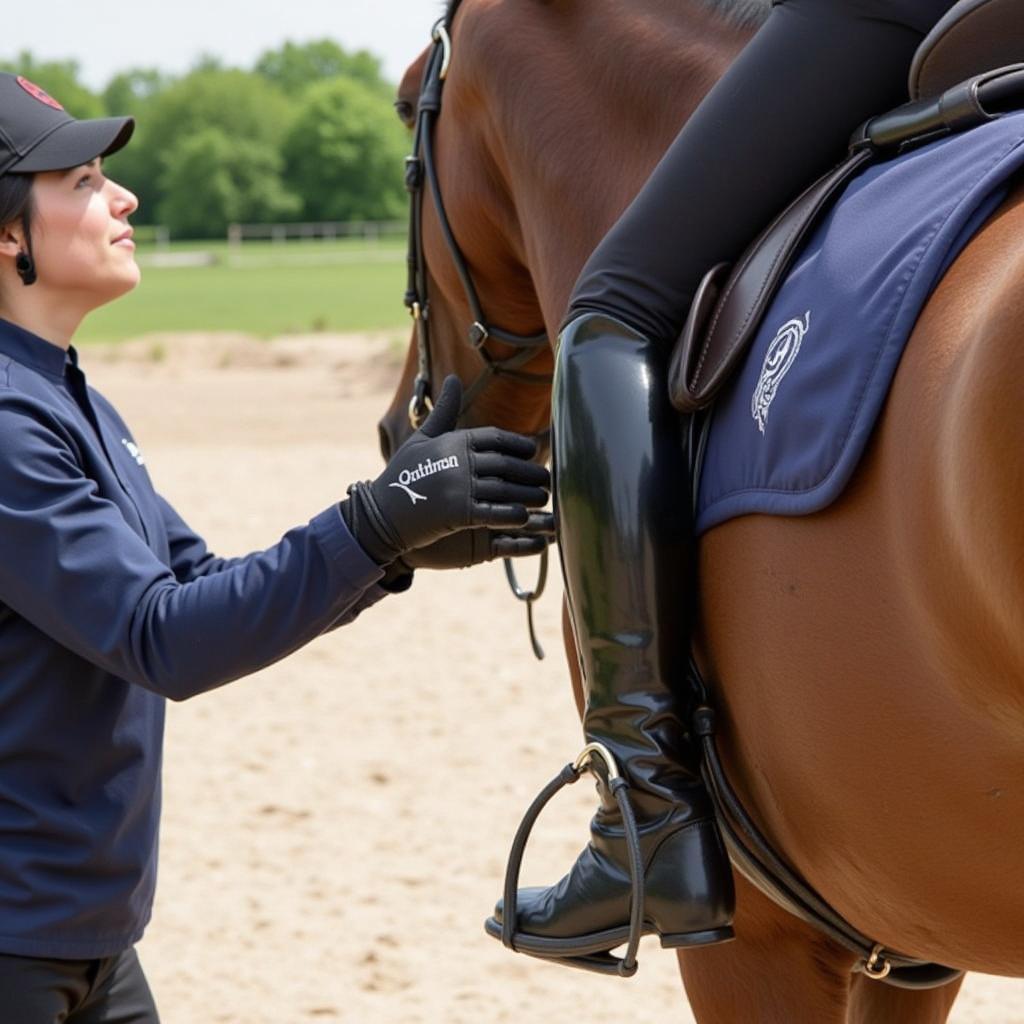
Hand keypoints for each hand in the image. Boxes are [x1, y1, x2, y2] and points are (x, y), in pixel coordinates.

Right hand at [342, 376, 549, 564]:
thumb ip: (444, 411)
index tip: (534, 452)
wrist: (381, 514)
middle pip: (507, 464)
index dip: (520, 445)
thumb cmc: (403, 474)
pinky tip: (525, 517)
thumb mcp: (422, 439)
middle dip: (531, 472)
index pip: (497, 439)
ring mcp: (459, 486)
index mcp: (454, 441)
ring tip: (541, 498)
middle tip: (547, 479)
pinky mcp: (459, 513)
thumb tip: (454, 377)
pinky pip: (495, 512)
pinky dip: (513, 514)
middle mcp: (459, 461)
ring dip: (528, 494)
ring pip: (506, 489)